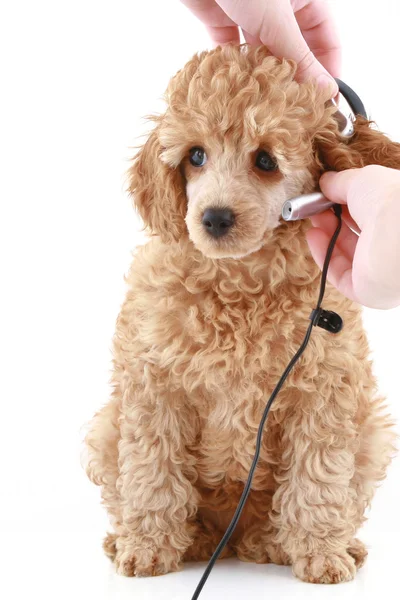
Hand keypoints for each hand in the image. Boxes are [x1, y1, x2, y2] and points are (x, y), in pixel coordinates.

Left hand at [180, 0, 340, 93]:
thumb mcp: (277, 20)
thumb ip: (298, 56)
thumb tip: (323, 89)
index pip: (326, 40)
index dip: (328, 71)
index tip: (324, 103)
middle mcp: (280, 7)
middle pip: (293, 50)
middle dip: (293, 78)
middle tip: (293, 111)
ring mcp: (250, 12)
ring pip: (262, 52)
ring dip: (262, 76)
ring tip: (266, 104)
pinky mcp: (221, 18)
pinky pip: (232, 48)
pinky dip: (234, 66)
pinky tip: (237, 86)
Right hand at [307, 166, 399, 308]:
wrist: (399, 233)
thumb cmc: (389, 201)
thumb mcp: (362, 180)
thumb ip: (341, 182)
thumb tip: (326, 182)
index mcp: (395, 219)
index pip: (370, 214)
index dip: (345, 204)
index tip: (325, 196)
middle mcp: (391, 245)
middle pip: (357, 235)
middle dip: (333, 220)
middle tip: (315, 208)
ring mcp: (379, 269)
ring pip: (347, 255)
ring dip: (327, 236)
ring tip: (312, 219)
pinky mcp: (365, 290)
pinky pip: (339, 275)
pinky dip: (323, 256)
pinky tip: (313, 235)